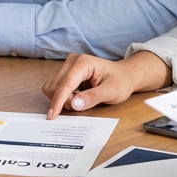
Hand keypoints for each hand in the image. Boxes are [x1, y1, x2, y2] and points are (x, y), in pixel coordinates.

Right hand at [41, 51, 170, 118]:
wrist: (124, 75)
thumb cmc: (120, 81)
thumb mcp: (111, 92)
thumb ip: (92, 98)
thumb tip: (74, 104)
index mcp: (83, 63)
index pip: (65, 84)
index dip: (58, 101)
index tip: (51, 116)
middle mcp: (72, 61)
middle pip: (54, 86)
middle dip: (63, 101)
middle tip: (82, 104)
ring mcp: (68, 65)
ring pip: (52, 87)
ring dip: (63, 99)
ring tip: (82, 98)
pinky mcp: (66, 72)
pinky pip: (56, 88)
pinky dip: (64, 96)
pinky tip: (78, 95)